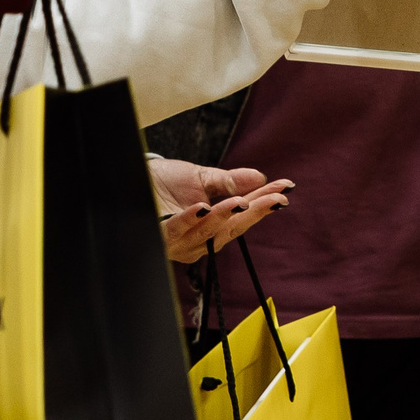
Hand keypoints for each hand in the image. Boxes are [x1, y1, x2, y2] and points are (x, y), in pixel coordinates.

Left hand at [151, 160, 292, 262]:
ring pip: (207, 233)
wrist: (133, 178)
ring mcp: (181, 242)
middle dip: (254, 212)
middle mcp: (200, 240)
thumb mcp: (203, 178)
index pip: (244, 216)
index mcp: (213, 227)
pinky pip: (176, 230)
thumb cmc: (167, 182)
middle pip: (232, 228)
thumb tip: (261, 177)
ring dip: (224, 217)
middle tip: (275, 198)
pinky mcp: (160, 236)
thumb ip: (230, 181)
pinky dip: (190, 220)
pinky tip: (203, 208)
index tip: (286, 189)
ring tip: (241, 201)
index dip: (265, 203)